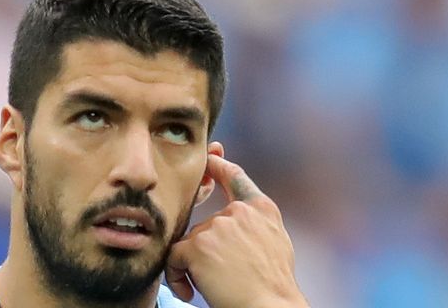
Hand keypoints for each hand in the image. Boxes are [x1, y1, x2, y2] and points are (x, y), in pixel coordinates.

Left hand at [165, 142, 307, 307]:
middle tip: (218, 278)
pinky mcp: (199, 245)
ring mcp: (218, 227)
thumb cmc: (273, 286)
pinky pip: (173, 257)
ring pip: (188, 244)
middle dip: (204, 253)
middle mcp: (239, 212)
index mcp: (261, 209)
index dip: (218, 166)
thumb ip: (253, 223)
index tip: (210, 156)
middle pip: (204, 226)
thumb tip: (235, 215)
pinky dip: (176, 276)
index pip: (234, 177)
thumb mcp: (274, 243)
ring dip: (191, 268)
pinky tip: (190, 291)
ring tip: (210, 287)